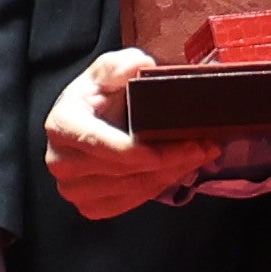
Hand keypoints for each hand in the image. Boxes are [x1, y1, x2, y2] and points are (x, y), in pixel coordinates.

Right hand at [43, 47, 222, 218]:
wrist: (83, 121)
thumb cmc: (98, 94)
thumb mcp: (109, 68)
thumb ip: (123, 65)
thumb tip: (140, 67)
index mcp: (63, 126)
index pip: (114, 149)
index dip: (156, 152)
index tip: (193, 144)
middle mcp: (62, 163)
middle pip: (130, 172)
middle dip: (175, 161)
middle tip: (208, 148)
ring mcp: (73, 190)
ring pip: (136, 189)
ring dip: (172, 175)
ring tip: (200, 157)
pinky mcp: (89, 206)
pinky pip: (131, 202)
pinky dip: (158, 187)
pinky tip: (175, 170)